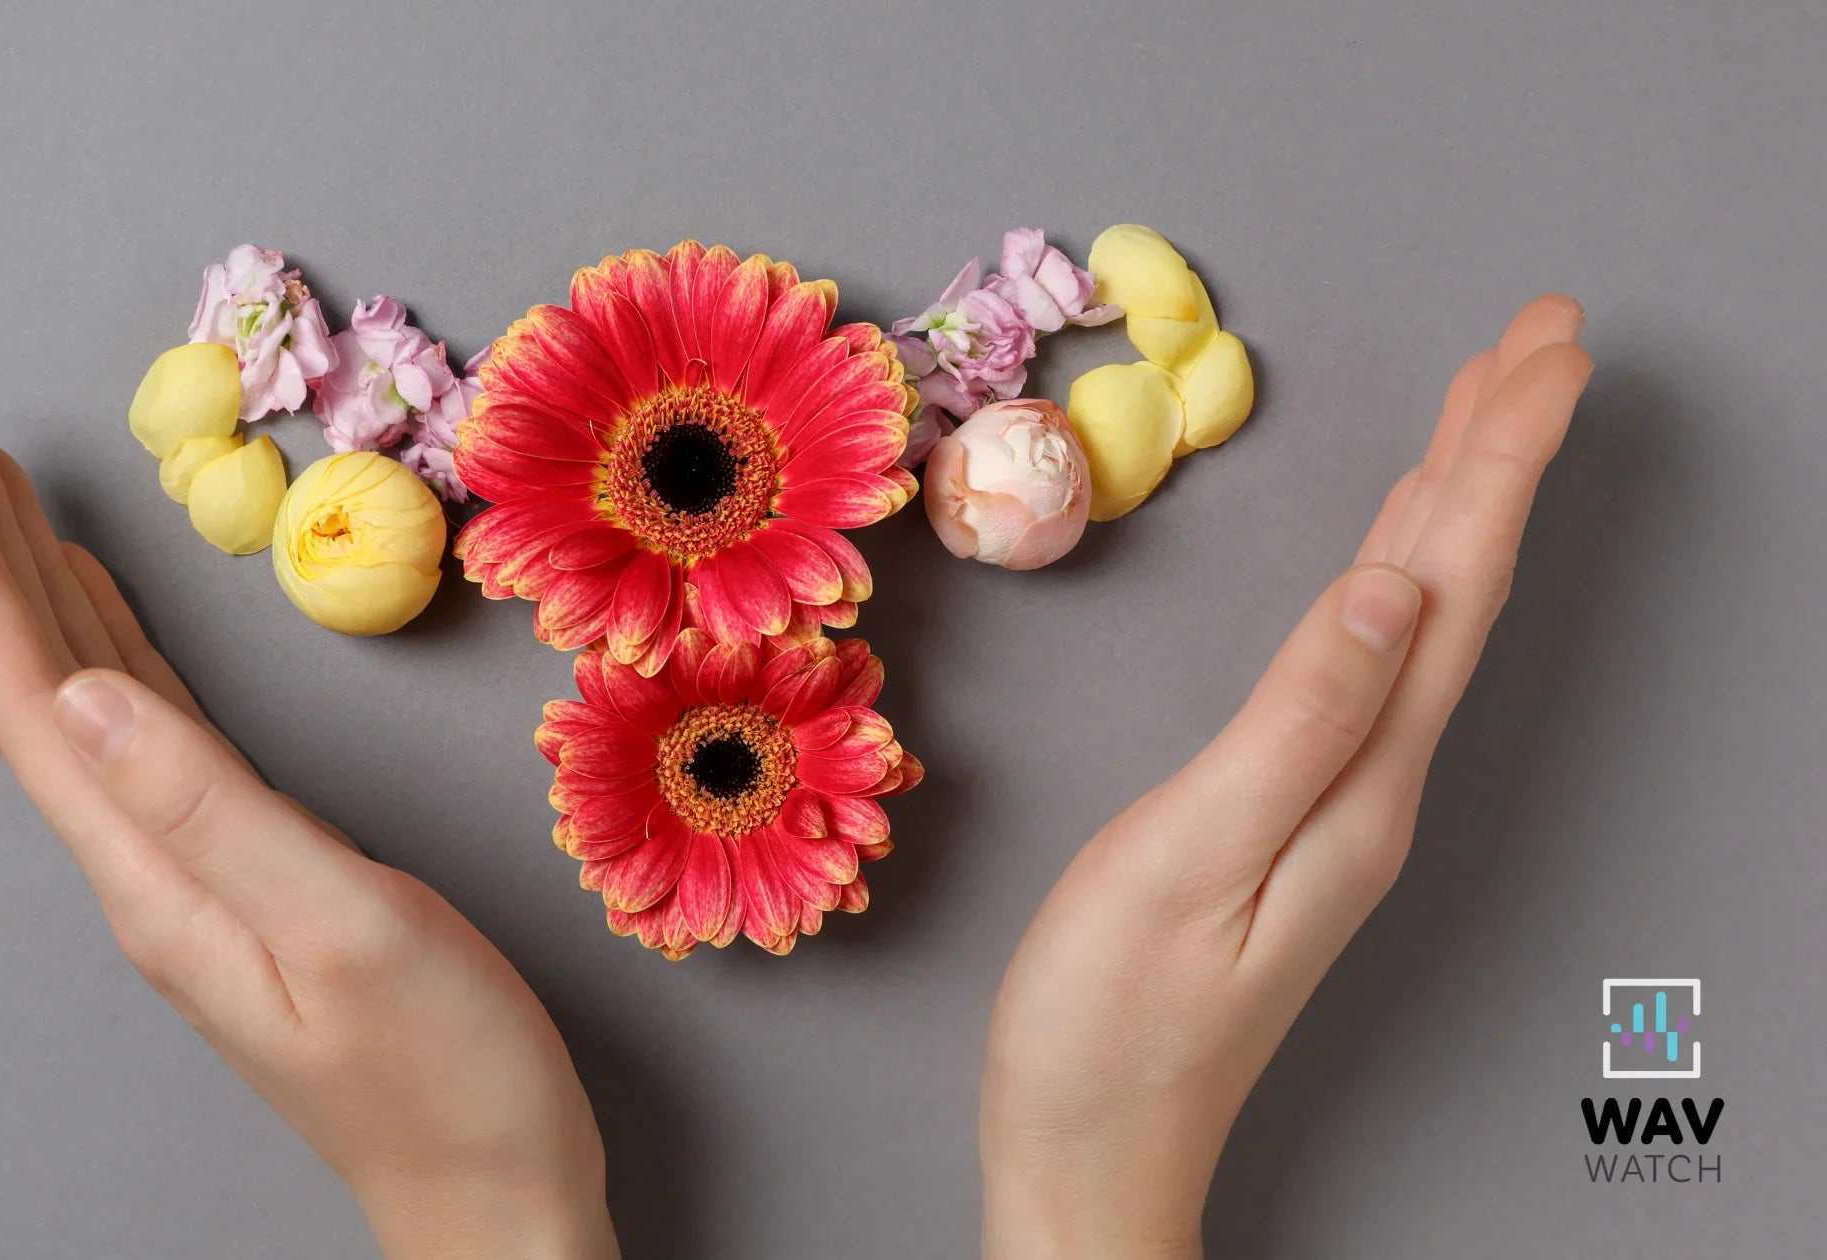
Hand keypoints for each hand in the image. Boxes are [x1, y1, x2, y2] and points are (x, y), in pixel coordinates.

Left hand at [0, 397, 617, 1259]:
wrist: (492, 1188)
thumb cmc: (446, 1074)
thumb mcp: (344, 929)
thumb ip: (215, 811)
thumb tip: (91, 694)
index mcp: (160, 876)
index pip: (37, 701)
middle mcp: (152, 870)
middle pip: (41, 689)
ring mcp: (194, 874)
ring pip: (90, 704)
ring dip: (39, 593)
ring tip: (2, 495)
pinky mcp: (246, 874)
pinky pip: (150, 735)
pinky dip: (116, 653)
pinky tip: (104, 616)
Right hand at [979, 297, 1592, 1257]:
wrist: (1090, 1153)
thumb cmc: (1107, 1023)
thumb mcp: (1189, 859)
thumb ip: (1295, 720)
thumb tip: (1390, 587)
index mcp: (1361, 779)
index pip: (1449, 585)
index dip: (1497, 458)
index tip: (1545, 347)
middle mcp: (1375, 783)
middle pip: (1459, 588)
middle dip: (1504, 450)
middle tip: (1546, 331)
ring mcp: (1341, 803)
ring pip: (1424, 617)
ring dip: (1463, 502)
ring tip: (1490, 404)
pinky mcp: (1296, 815)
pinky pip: (1376, 661)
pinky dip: (1401, 577)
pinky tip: (1397, 551)